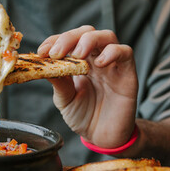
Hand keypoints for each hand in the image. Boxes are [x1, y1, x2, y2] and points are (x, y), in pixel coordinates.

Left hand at [38, 25, 137, 148]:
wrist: (103, 138)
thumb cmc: (84, 116)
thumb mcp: (65, 100)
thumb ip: (58, 82)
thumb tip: (43, 65)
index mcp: (80, 61)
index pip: (69, 40)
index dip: (54, 41)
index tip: (41, 52)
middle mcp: (96, 58)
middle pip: (87, 32)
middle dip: (69, 38)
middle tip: (56, 53)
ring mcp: (113, 64)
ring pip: (107, 36)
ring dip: (90, 40)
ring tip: (78, 54)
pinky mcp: (128, 73)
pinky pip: (126, 52)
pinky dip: (112, 52)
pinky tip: (100, 63)